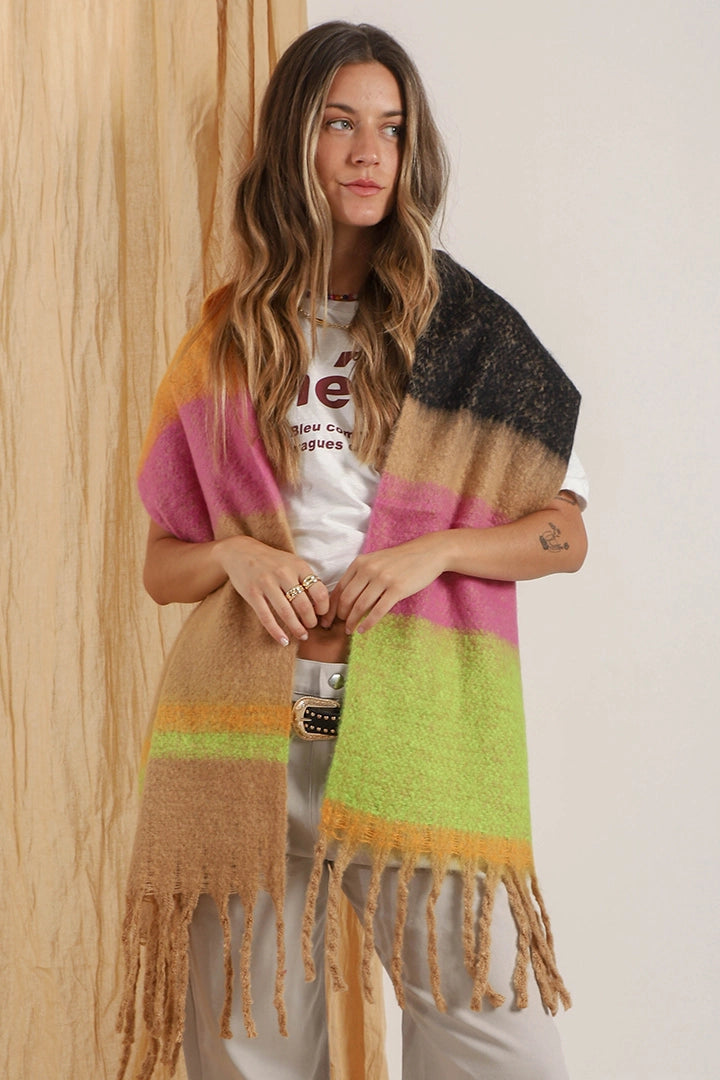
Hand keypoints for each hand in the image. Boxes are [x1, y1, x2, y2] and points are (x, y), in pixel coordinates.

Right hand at [217, 536, 328, 645]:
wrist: (241, 552)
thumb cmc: (272, 561)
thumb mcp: (292, 563)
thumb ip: (305, 579)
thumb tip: (319, 605)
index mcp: (298, 566)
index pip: (319, 591)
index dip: (323, 608)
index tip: (322, 615)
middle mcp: (283, 573)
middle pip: (303, 605)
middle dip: (311, 621)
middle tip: (311, 627)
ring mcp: (266, 583)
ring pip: (286, 613)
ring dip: (297, 628)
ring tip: (302, 635)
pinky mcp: (252, 593)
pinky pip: (266, 617)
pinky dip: (276, 632)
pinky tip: (284, 641)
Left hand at [323, 535, 446, 635]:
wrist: (428, 552)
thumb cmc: (401, 559)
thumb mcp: (376, 561)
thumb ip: (361, 575)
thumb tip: (345, 597)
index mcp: (360, 563)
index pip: (339, 588)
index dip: (331, 606)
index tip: (327, 618)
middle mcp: (368, 569)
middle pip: (347, 598)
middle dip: (340, 616)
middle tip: (338, 626)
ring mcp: (383, 579)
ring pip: (360, 606)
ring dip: (352, 621)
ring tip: (350, 630)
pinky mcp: (397, 589)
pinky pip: (378, 610)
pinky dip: (368, 623)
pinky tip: (363, 630)